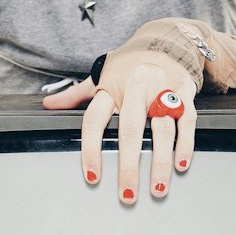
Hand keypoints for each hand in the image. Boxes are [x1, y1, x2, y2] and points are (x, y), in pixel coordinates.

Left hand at [42, 50, 196, 203]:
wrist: (165, 40)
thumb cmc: (128, 64)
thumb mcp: (101, 75)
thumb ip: (76, 94)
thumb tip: (48, 105)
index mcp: (112, 86)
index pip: (95, 119)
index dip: (91, 150)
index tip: (93, 177)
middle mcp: (137, 87)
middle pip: (131, 129)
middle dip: (129, 165)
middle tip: (128, 194)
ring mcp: (163, 89)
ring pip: (162, 129)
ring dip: (160, 162)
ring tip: (157, 189)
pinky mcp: (185, 92)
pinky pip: (187, 120)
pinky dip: (185, 144)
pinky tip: (180, 165)